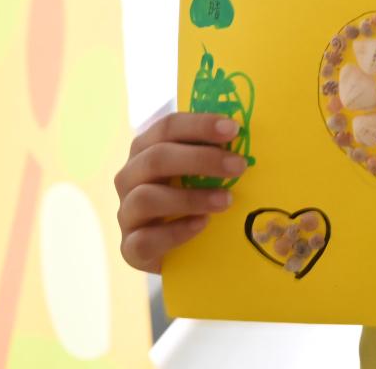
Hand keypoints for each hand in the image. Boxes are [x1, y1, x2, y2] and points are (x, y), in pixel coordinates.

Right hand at [113, 112, 243, 272]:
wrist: (179, 251)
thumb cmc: (194, 201)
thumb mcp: (201, 174)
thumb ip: (215, 154)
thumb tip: (248, 138)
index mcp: (146, 149)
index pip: (167, 127)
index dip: (199, 125)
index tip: (233, 129)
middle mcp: (130, 177)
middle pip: (156, 158)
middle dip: (200, 159)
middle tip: (238, 166)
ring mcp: (126, 213)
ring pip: (146, 198)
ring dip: (190, 197)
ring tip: (226, 201)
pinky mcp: (130, 248)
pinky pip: (144, 239)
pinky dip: (176, 231)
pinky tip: (202, 225)